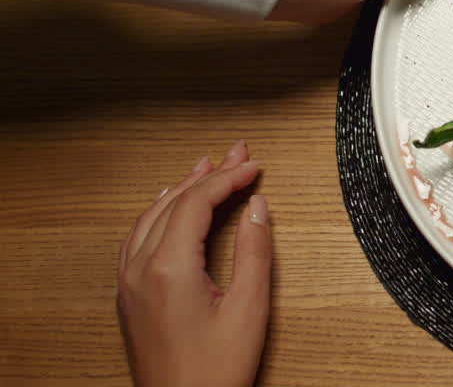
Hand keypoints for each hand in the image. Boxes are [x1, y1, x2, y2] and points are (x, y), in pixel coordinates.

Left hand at [117, 140, 271, 386]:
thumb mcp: (248, 309)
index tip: (254, 165)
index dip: (229, 178)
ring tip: (205, 168)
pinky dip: (157, 213)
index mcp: (169, 268)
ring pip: (151, 217)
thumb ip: (254, 251)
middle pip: (173, 203)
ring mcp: (129, 283)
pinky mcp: (129, 296)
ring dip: (180, 189)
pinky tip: (167, 207)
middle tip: (237, 153)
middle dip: (208, 175)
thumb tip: (257, 208)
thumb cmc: (214, 371)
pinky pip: (136, 238)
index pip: (197, 203)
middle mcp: (140, 269)